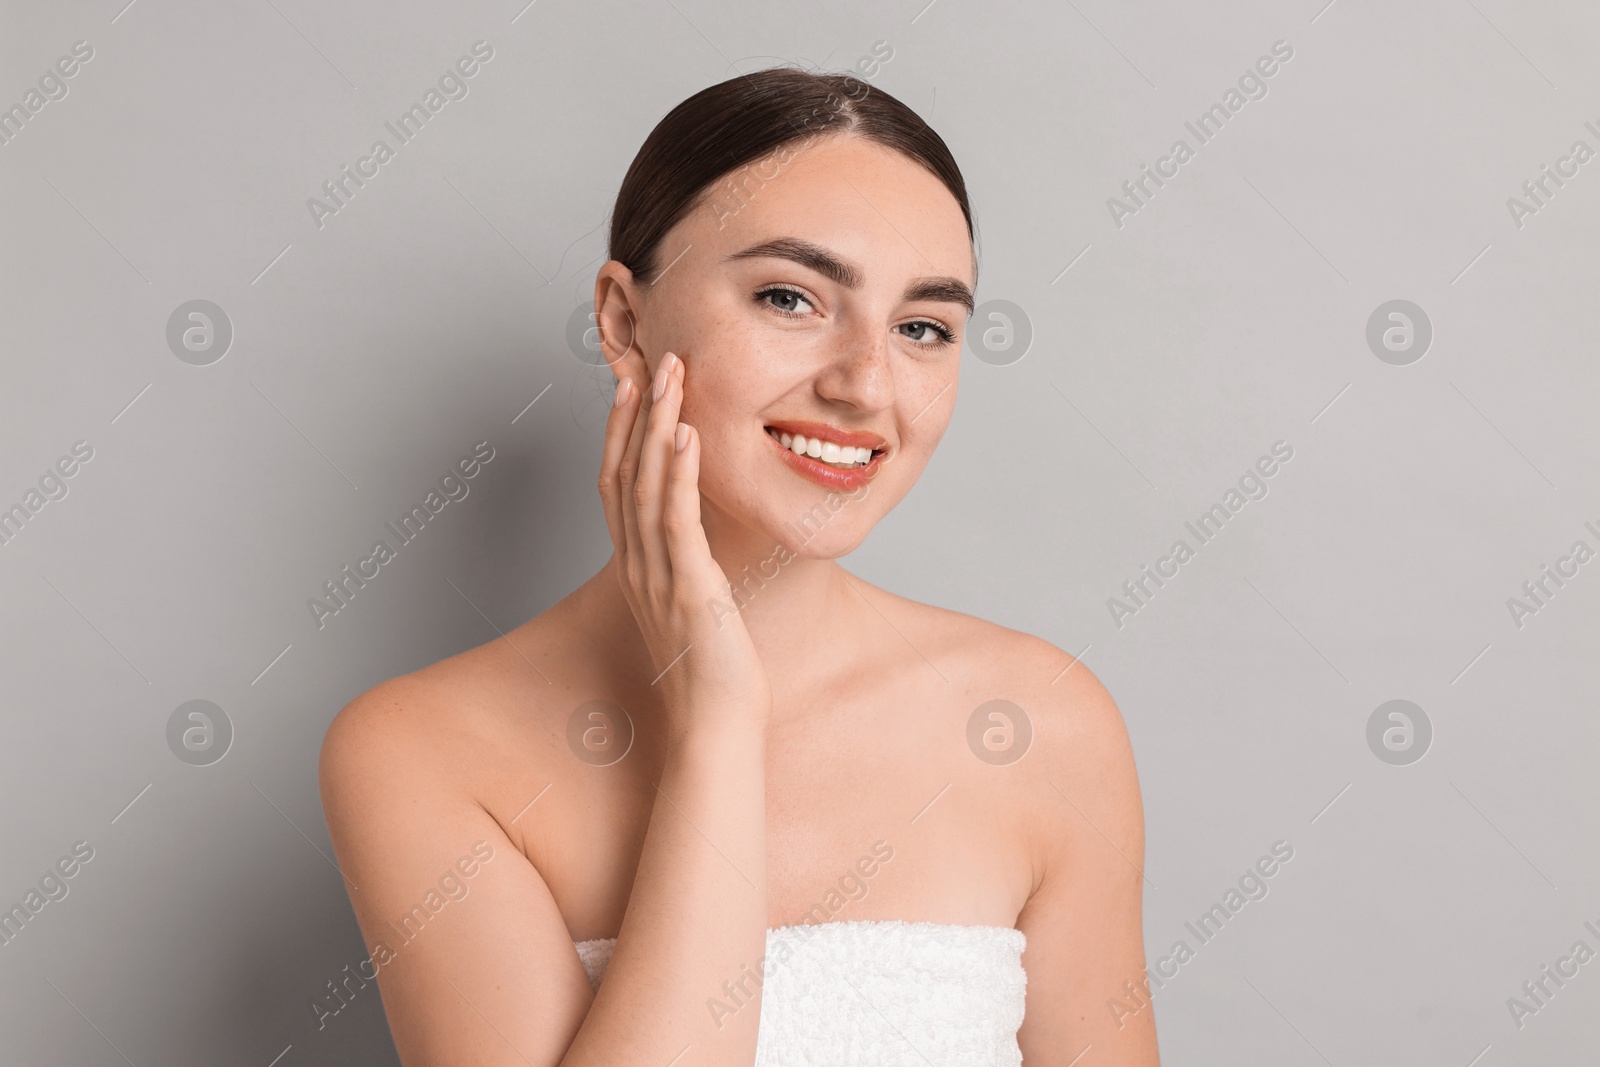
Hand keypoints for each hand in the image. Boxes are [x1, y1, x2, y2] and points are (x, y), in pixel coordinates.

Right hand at [599, 353, 772, 733]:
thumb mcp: (695, 610)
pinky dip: (679, 473)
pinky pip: (677, 520)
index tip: (630, 387)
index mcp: (637, 568)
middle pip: (625, 473)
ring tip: (668, 377)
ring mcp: (657, 575)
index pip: (619, 485)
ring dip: (656, 426)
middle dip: (635, 413)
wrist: (714, 728)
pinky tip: (686, 435)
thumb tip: (698, 548)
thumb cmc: (712, 677)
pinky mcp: (687, 588)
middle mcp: (638, 565)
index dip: (621, 433)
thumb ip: (688, 572)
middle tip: (647, 361)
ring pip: (647, 486)